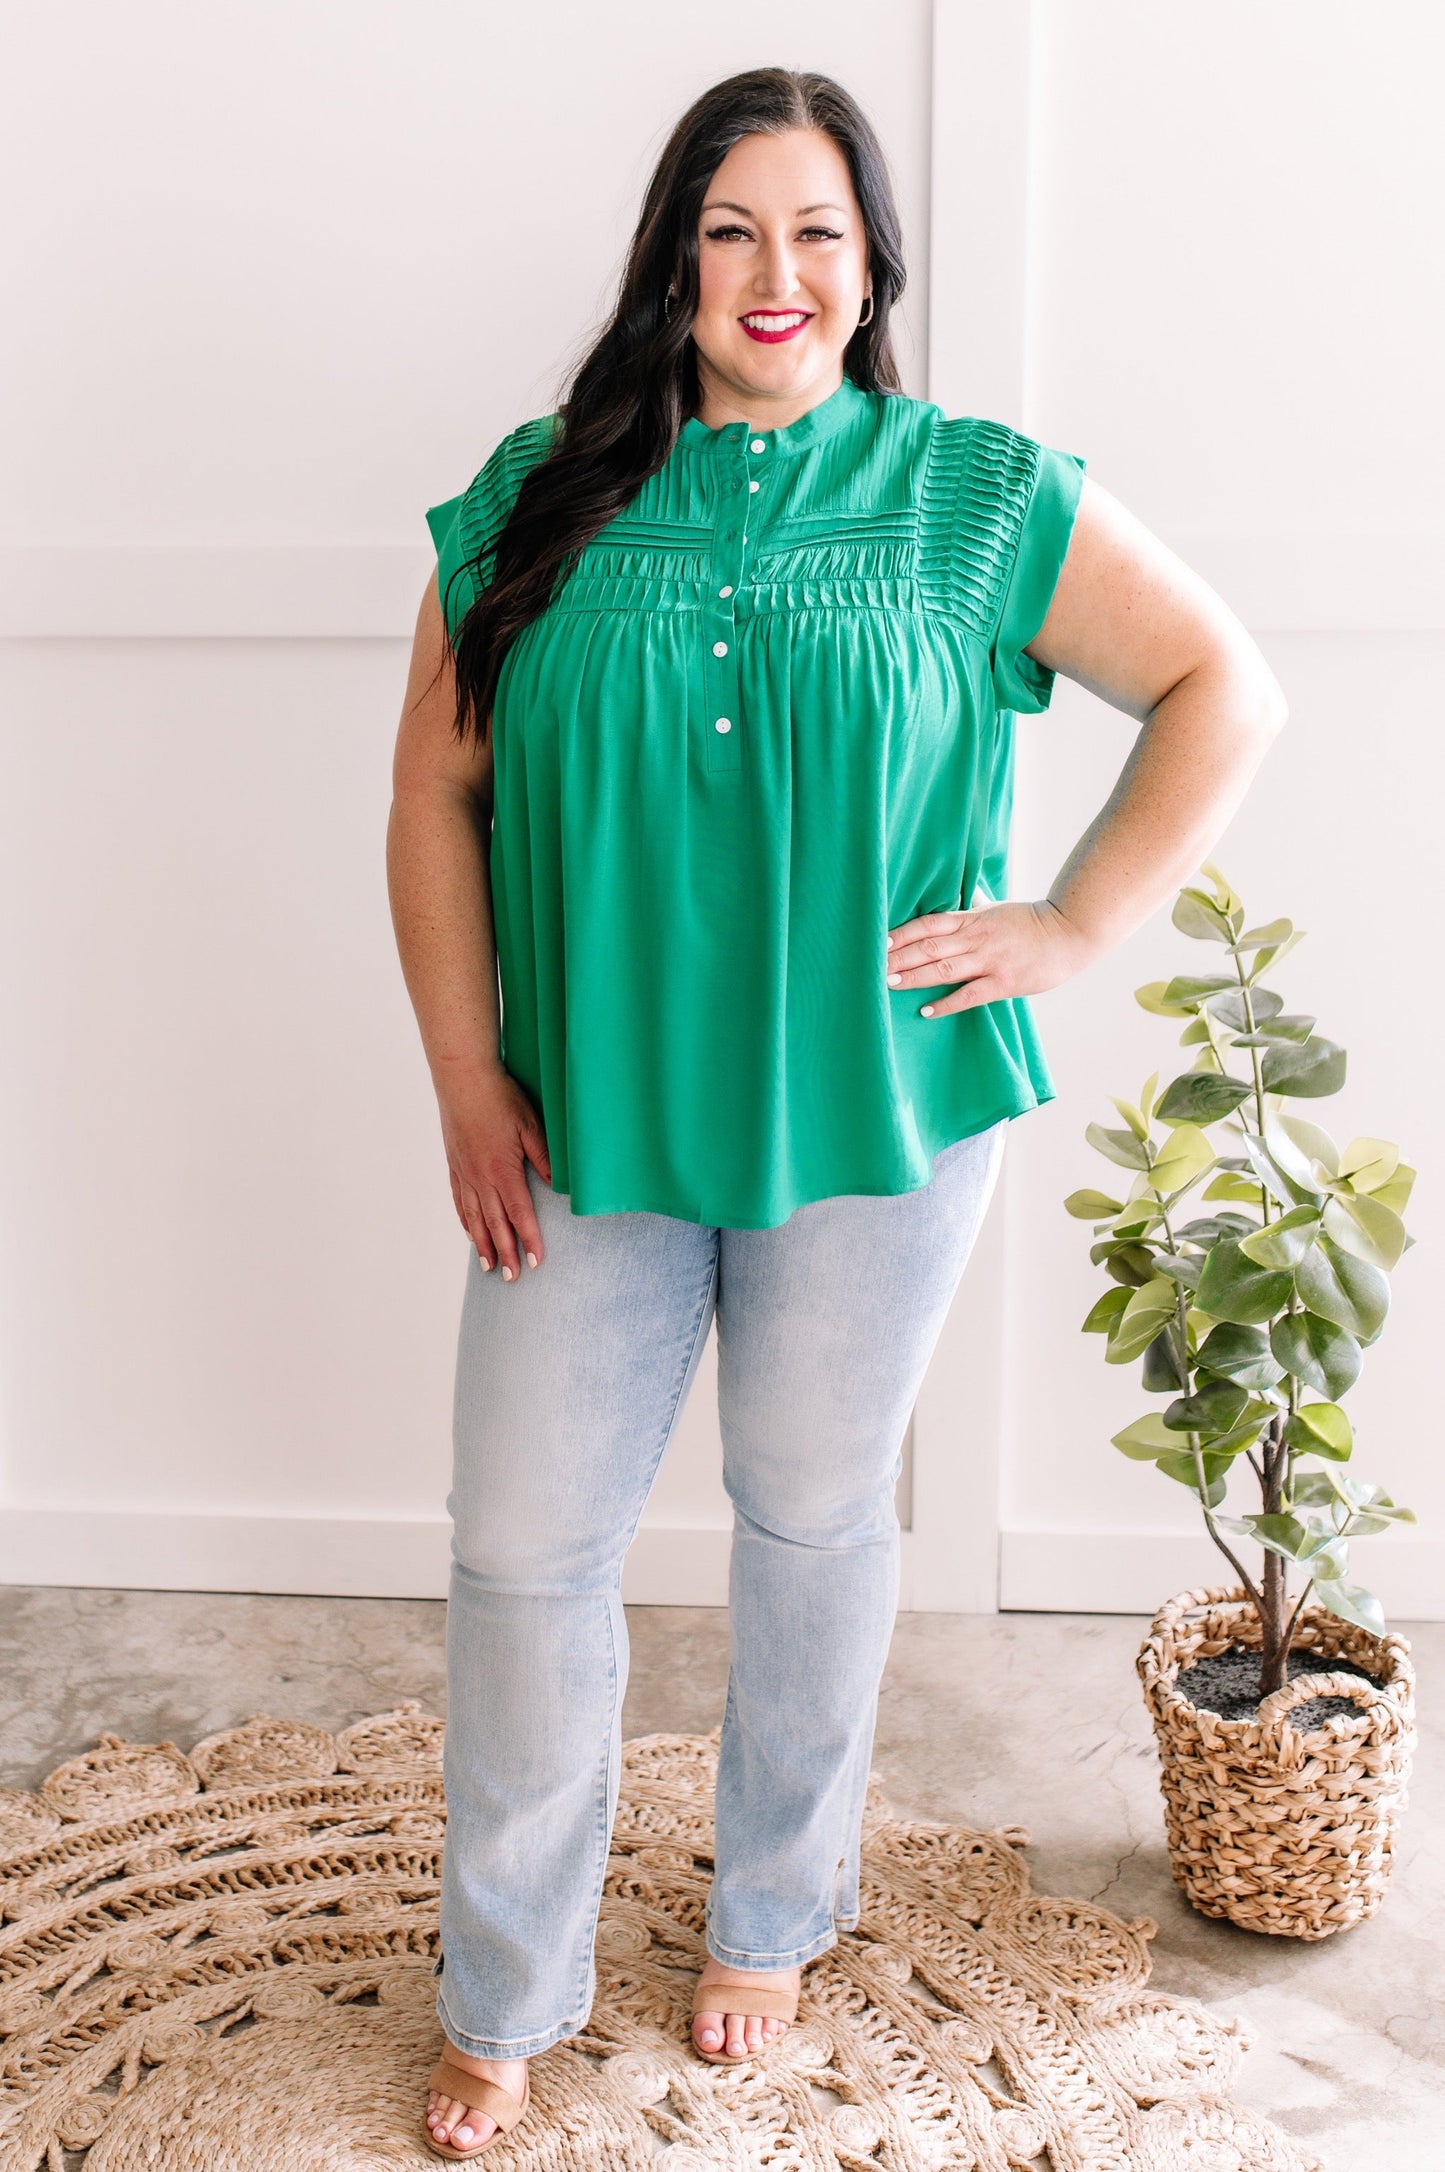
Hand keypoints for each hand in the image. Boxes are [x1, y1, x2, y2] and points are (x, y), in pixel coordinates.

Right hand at [437, 1065, 551, 1278]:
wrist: (463, 1079)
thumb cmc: (501, 1098)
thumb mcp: (531, 1125)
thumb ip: (545, 1158)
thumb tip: (559, 1186)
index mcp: (502, 1170)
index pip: (520, 1214)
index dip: (530, 1240)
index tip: (537, 1263)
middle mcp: (481, 1178)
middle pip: (495, 1224)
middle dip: (506, 1253)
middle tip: (514, 1278)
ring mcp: (464, 1173)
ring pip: (475, 1218)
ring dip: (483, 1245)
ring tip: (490, 1267)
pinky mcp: (454, 1165)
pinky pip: (460, 1201)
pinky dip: (466, 1221)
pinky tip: (471, 1234)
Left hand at [884, 898, 1097, 1016]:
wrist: (1070, 932)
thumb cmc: (1032, 921)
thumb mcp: (998, 908)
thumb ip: (974, 905)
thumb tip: (959, 892)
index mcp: (972, 918)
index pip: (929, 923)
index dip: (902, 932)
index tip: (878, 941)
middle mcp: (976, 938)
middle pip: (929, 946)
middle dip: (898, 957)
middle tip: (871, 967)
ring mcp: (989, 960)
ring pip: (943, 969)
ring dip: (914, 977)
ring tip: (888, 984)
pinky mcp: (1004, 983)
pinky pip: (969, 995)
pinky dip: (946, 1004)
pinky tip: (926, 1011)